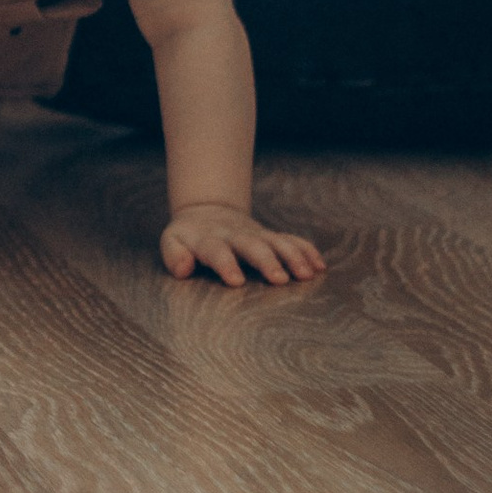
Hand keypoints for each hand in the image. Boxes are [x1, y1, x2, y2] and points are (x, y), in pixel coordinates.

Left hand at [161, 200, 325, 287]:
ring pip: (276, 242)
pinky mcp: (270, 236)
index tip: (236, 281)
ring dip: (292, 256)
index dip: (225, 263)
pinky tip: (319, 266)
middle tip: (279, 280)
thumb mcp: (172, 241)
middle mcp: (235, 235)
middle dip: (266, 261)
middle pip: (252, 245)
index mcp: (207, 238)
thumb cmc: (187, 237)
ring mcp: (255, 234)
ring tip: (307, 275)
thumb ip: (174, 255)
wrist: (207, 211)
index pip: (215, 250)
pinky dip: (305, 250)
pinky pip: (291, 240)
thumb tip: (183, 269)